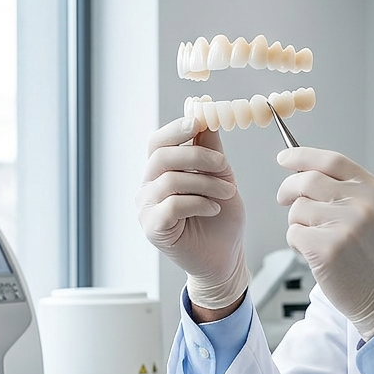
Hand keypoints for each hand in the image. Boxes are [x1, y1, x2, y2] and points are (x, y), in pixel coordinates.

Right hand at [136, 115, 249, 309]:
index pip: (158, 142)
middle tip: (222, 165)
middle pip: (161, 156)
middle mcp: (148, 187)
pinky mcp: (153, 228)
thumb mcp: (222, 178)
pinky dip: (198, 203)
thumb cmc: (221, 220)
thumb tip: (206, 115)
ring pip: (171, 180)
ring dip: (206, 183)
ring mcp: (147, 208)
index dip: (176, 128)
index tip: (199, 121)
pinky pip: (172, 205)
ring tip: (226, 193)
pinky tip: (213, 209)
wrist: (225, 258)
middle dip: (197, 156)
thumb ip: (211, 150)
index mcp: (161, 172)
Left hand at [276, 147, 373, 339]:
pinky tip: (313, 254)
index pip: (332, 161)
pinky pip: (293, 233)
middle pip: (308, 180)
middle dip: (288, 188)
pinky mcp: (328, 249)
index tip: (285, 157)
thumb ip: (347, 190)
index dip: (302, 156)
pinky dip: (296, 244)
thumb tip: (303, 171)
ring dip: (297, 223)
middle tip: (283, 198)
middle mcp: (363, 204)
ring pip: (297, 209)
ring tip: (314, 238)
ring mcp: (346, 226)